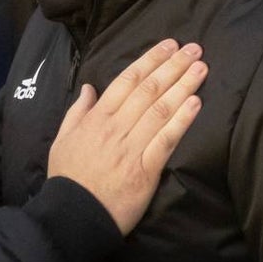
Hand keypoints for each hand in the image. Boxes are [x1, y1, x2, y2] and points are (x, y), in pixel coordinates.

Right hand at [48, 39, 205, 234]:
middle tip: (194, 49)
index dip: (150, 61)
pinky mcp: (146, 170)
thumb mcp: (61, 139)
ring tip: (201, 68)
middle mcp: (115, 127)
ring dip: (182, 86)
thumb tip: (89, 88)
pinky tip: (196, 104)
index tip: (168, 46)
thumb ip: (77, 111)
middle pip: (148, 90)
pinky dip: (181, 121)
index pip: (127, 80)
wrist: (73, 215)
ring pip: (160, 110)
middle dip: (173, 66)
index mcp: (97, 118)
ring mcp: (131, 148)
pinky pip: (166, 140)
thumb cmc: (67, 178)